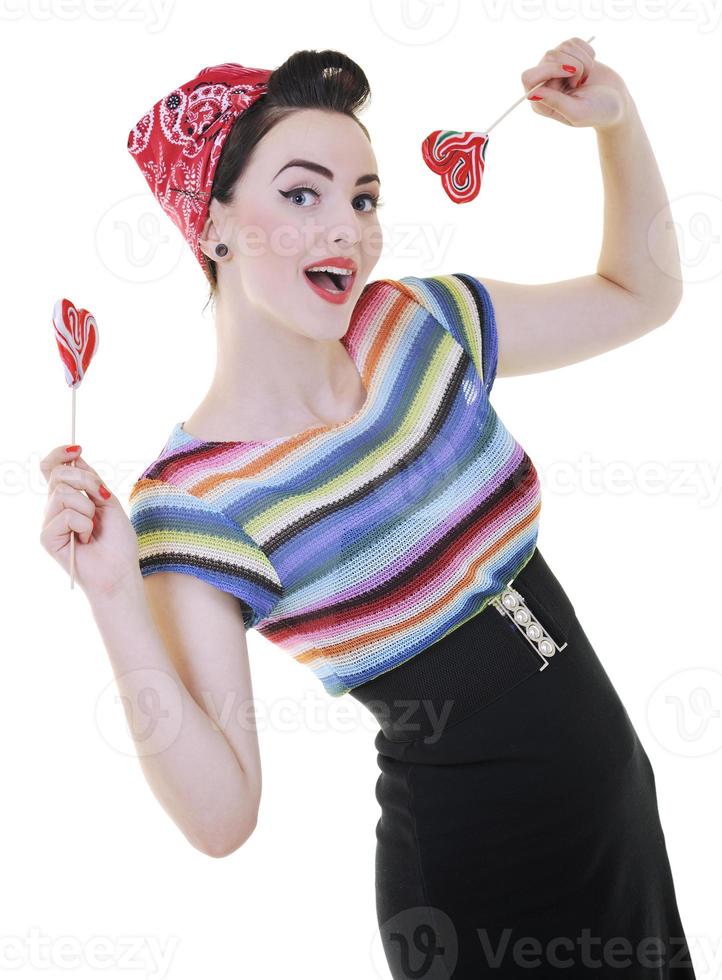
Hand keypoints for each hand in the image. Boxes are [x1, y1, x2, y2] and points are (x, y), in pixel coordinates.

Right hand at [39, 445, 140, 600]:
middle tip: (101, 500)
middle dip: (87, 482)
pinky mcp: (46, 537)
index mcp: (69, 498)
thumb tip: (76, 455)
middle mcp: (55, 507)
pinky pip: (65, 515)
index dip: (60, 454)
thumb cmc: (118, 542)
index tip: (77, 448)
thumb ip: (91, 481)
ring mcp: (49, 522)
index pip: (52, 468)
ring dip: (88, 509)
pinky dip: (83, 524)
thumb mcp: (109, 503)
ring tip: (93, 527)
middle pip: (59, 475)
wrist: (120, 571)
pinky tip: (85, 539)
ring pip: (63, 494)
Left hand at [521, 36, 632, 131]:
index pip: (528, 76)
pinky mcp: (569, 55)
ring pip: (563, 46)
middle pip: (548, 56)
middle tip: (581, 82)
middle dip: (572, 65)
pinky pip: (574, 42)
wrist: (617, 102)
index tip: (571, 73)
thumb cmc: (597, 113)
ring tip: (586, 78)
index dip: (550, 70)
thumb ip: (555, 102)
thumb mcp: (577, 112)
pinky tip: (590, 68)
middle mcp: (545, 83)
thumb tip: (531, 93)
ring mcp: (556, 68)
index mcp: (540, 102)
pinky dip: (588, 52)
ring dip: (583, 60)